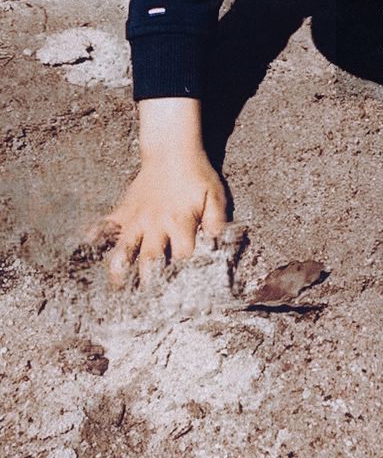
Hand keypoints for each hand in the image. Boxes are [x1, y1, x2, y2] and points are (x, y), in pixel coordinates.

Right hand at [86, 98, 227, 287]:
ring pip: (123, 248)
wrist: (172, 150)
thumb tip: (219, 245)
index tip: (183, 297)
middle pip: (150, 259)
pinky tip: (87, 248)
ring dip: (119, 269)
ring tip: (115, 289)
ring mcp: (136, 218)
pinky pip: (105, 225)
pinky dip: (95, 236)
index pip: (182, 257)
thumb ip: (217, 220)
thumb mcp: (214, 196)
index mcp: (180, 223)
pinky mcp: (123, 211)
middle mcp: (155, 224)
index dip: (184, 278)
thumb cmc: (197, 176)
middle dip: (148, 283)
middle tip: (144, 307)